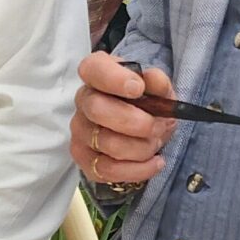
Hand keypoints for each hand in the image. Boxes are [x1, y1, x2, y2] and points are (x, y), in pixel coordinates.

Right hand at [72, 51, 179, 186]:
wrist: (143, 130)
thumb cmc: (146, 103)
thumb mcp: (158, 89)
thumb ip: (158, 82)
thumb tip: (153, 80)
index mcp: (98, 75)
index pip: (93, 70)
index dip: (113, 79)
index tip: (138, 89)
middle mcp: (83, 101)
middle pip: (97, 110)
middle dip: (136, 122)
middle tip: (158, 126)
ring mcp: (81, 132)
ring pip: (107, 144)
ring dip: (142, 147)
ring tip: (156, 143)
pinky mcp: (85, 160)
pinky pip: (108, 170)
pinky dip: (138, 169)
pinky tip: (156, 162)